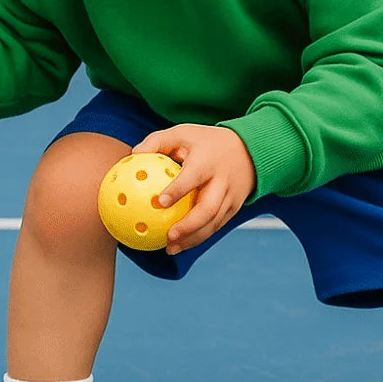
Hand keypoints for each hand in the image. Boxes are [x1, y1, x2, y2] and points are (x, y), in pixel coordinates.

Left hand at [132, 124, 255, 254]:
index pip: (193, 177)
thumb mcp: (183, 133)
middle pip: (208, 208)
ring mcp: (230, 197)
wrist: (249, 150)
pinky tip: (181, 245)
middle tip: (168, 236)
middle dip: (189, 226)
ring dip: (193, 238)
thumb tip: (133, 154)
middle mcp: (222, 181)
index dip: (178, 190)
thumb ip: (158, 142)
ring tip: (170, 248)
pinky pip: (216, 226)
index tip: (159, 202)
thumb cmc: (206, 142)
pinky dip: (199, 238)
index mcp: (208, 161)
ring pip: (213, 223)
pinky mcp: (234, 208)